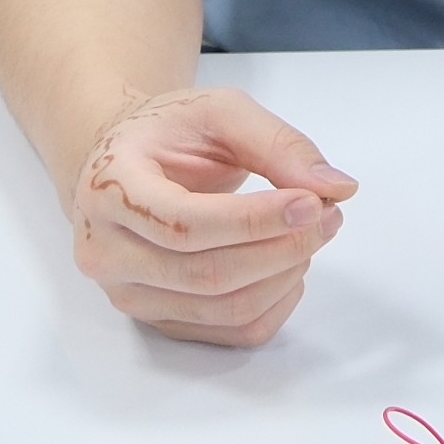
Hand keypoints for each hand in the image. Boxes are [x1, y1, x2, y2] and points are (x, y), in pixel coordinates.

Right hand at [68, 87, 358, 345]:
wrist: (124, 163)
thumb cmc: (168, 133)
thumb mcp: (219, 111)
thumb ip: (278, 144)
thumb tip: (337, 187)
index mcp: (109, 189)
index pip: (185, 224)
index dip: (256, 221)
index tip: (313, 202)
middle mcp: (107, 251)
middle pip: (208, 274)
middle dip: (283, 248)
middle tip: (328, 215)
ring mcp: (128, 294)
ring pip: (224, 309)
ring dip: (285, 275)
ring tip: (310, 233)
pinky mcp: (158, 320)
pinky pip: (231, 332)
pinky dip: (276, 304)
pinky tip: (288, 266)